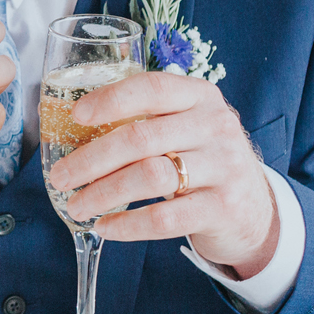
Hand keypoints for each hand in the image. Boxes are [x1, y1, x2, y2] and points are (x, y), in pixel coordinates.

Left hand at [47, 71, 277, 276]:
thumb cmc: (202, 161)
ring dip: (103, 193)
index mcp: (199, 97)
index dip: (110, 100)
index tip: (76, 116)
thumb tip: (72, 126)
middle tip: (60, 177)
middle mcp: (215, 126)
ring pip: (149, 176)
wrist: (254, 209)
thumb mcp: (184, 128)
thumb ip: (144, 120)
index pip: (151, 88)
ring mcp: (224, 167)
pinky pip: (165, 217)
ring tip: (76, 205)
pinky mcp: (224, 207)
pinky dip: (127, 224)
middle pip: (140, 137)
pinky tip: (105, 226)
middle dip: (91, 159)